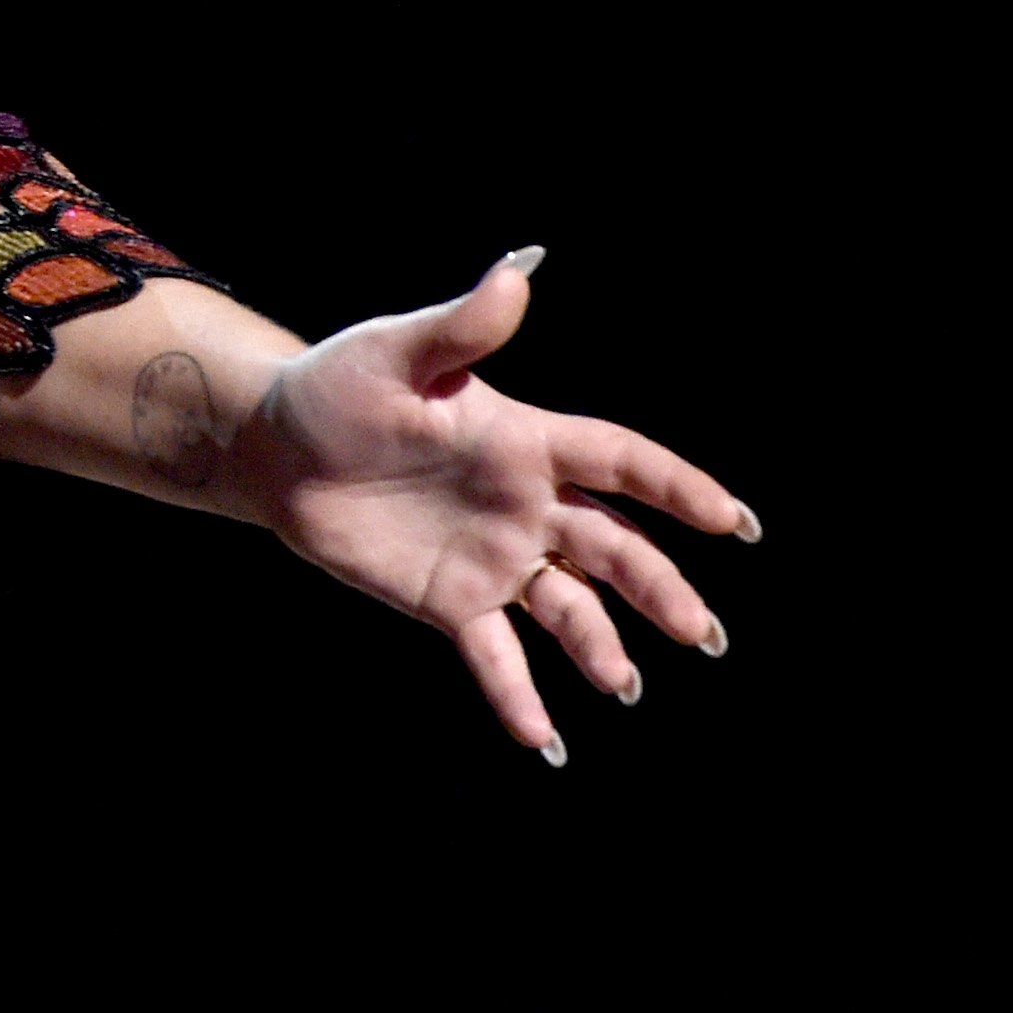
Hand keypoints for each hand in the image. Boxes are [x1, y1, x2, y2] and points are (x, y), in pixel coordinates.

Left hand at [248, 250, 759, 762]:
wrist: (275, 448)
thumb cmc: (337, 387)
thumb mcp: (394, 352)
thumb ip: (462, 326)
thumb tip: (520, 269)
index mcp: (525, 441)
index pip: (620, 462)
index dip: (679, 489)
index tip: (736, 523)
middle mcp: (524, 505)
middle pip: (612, 549)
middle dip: (660, 589)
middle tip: (701, 634)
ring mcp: (493, 559)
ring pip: (569, 609)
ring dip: (602, 647)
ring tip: (626, 684)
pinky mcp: (450, 603)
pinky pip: (495, 657)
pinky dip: (521, 698)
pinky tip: (548, 743)